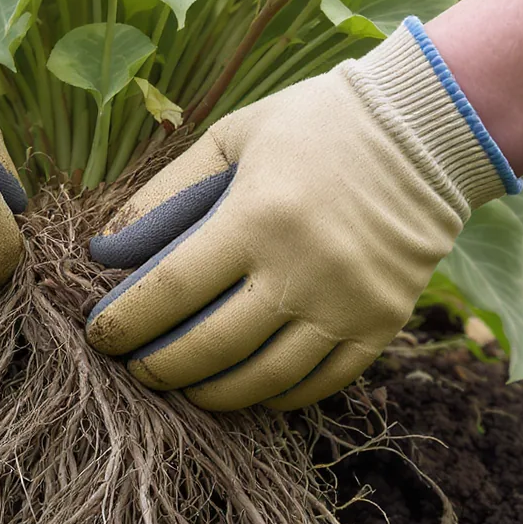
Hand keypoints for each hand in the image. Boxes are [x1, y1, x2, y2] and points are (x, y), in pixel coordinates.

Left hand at [86, 18, 519, 410]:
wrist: (425, 130)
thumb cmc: (311, 127)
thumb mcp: (230, 138)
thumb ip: (163, 194)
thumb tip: (103, 251)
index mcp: (259, 215)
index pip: (172, 289)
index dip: (126, 322)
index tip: (98, 335)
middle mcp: (305, 267)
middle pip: (211, 347)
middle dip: (159, 368)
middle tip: (134, 368)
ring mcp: (348, 303)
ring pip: (263, 379)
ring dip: (210, 393)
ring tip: (182, 385)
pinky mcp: (380, 324)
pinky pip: (318, 384)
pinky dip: (273, 395)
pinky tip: (244, 387)